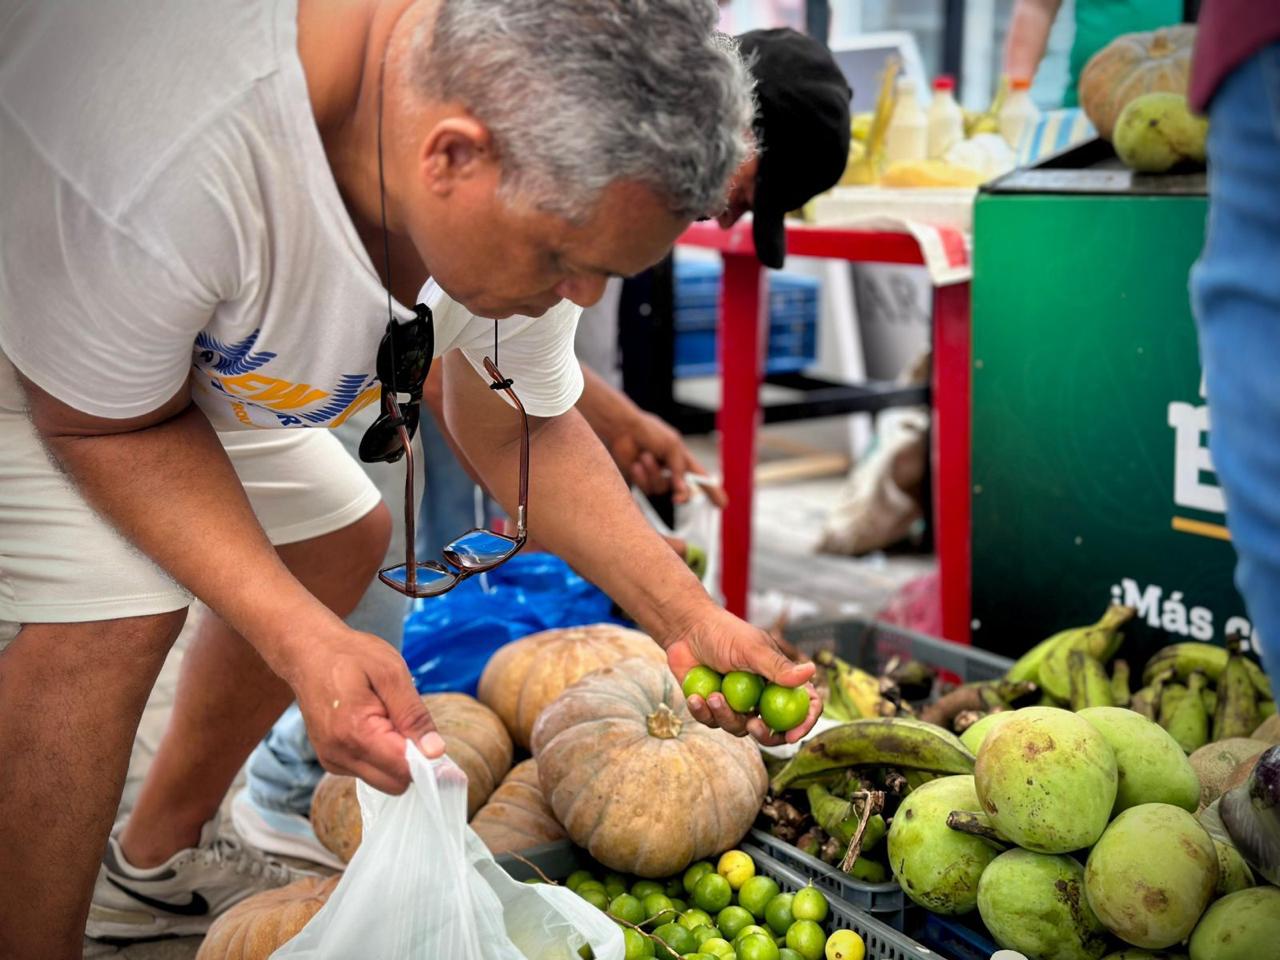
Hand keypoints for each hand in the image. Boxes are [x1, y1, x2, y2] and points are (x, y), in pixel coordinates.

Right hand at [283, 625, 445, 793]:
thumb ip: (413, 715)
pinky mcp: (331, 760)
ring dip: (394, 756)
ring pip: (383, 780)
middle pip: (395, 784)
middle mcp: (339, 755)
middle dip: (410, 758)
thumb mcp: (391, 673)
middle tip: (404, 720)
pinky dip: (380, 754)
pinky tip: (371, 724)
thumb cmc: (351, 656)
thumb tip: (435, 752)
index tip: (431, 738)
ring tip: (384, 716)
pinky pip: (369, 771)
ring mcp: (332, 760)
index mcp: (355, 733)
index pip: (403, 770)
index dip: (426, 758)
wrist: (309, 652)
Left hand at [608, 410, 727, 506]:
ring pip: (661, 489)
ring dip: (654, 475)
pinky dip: (642, 476)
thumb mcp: (672, 446)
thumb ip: (679, 469)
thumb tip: (682, 491)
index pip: (701, 478)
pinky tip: (636, 463)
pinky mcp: (640, 481)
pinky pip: (645, 489)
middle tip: (678, 499)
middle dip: (681, 495)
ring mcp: (655, 477)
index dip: (712, 491)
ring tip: (645, 456)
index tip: (722, 505)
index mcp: (682, 459)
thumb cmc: (649, 432)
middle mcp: (671, 471)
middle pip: (683, 492)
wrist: (623, 429)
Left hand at [664, 607, 819, 745]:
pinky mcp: (713, 707)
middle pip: (774, 729)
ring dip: (725, 716)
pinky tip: (695, 698)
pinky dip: (703, 712)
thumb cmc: (722, 632)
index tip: (792, 735)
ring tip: (713, 695)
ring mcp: (738, 703)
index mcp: (779, 679)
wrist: (686, 630)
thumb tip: (812, 671)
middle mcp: (762, 695)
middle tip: (753, 725)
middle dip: (764, 735)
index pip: (804, 706)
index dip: (804, 723)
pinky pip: (712, 722)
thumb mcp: (752, 648)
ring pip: (739, 728)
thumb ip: (778, 666)